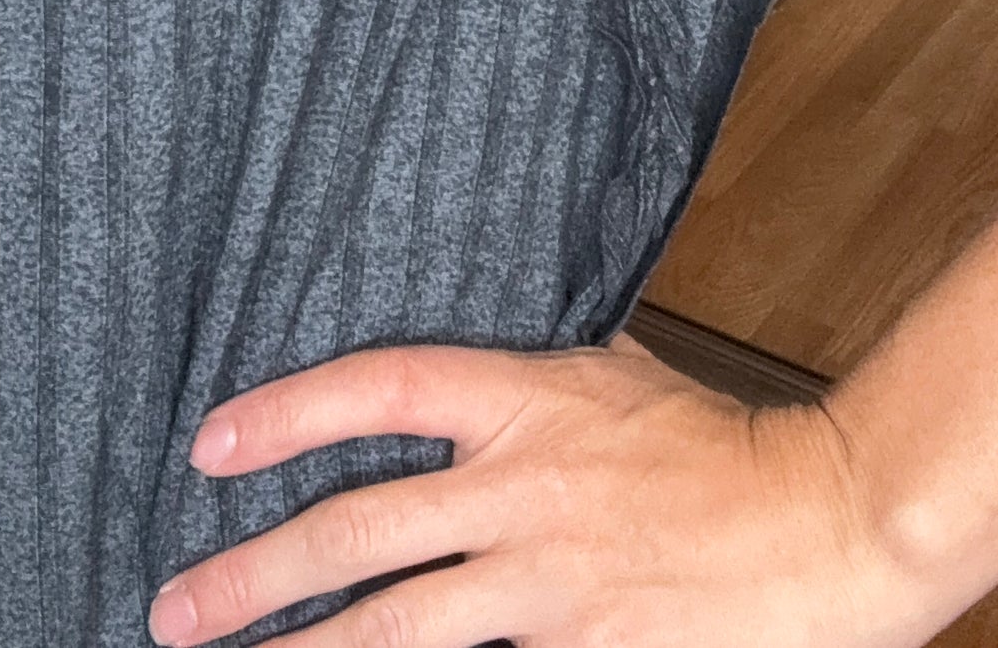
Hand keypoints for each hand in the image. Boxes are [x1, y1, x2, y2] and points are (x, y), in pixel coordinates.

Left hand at [147, 331, 919, 646]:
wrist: (823, 525)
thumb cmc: (722, 446)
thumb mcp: (616, 375)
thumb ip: (531, 382)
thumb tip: (455, 383)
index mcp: (531, 402)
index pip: (382, 389)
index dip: (289, 415)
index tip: (210, 445)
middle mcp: (523, 491)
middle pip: (359, 532)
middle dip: (254, 574)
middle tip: (174, 606)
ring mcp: (547, 586)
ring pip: (395, 629)